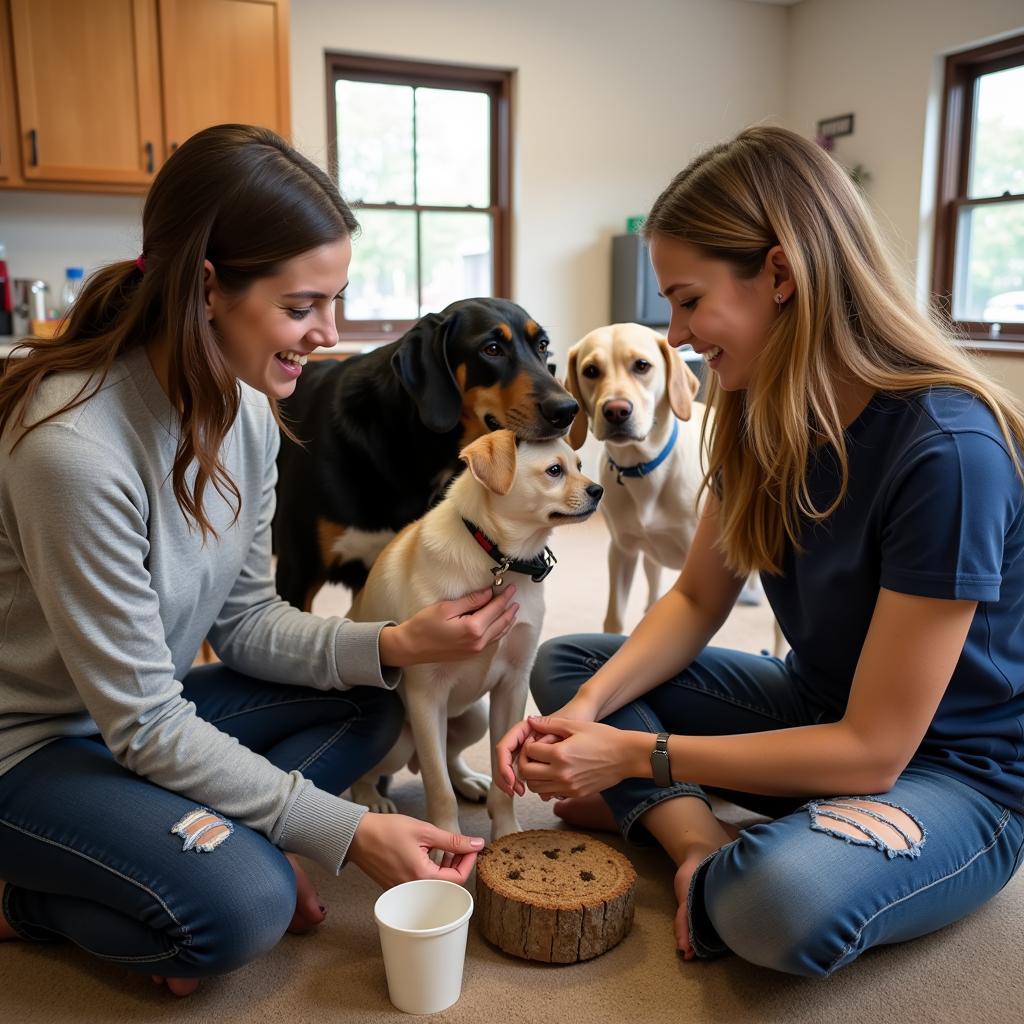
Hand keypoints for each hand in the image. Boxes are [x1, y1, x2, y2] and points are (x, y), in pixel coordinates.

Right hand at [346, 812, 483, 888]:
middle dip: (458, 865)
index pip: (458, 879)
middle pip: (447, 884)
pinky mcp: (397, 887)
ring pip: (435, 885)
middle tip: (461, 846)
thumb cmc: (387, 831)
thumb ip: (453, 840)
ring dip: (445, 868)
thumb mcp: (424, 831)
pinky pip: (421, 884)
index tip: (471, 847)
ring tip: (446, 848)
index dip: (468, 862)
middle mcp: (413, 890)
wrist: (357, 836)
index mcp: (422, 877)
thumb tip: (476, 843)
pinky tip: (430, 855)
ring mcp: (404, 891)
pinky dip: (431, 871)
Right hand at [378, 586, 518, 667]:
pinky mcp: (471, 654)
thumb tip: (488, 593)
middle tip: (514, 595)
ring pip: (499, 633)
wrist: (411, 648)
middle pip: (501, 622)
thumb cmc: (424, 626)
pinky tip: (501, 624)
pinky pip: (492, 640)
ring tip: (513, 608)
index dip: (504, 597)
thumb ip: (470, 601)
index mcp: (473, 628)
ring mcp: (475, 650)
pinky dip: (500, 630)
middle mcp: (478, 642)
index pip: (495, 609)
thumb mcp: (446, 608)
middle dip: (509, 607)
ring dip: (507, 620)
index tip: (511, 587)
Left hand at [517, 715, 642, 798]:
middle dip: (525, 762)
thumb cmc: (604, 738)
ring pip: (536, 788)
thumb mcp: (576, 726)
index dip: (528, 745)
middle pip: (527, 773)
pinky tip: (554, 773)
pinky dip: (546, 785)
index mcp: (560, 754)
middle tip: (533, 754)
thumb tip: (530, 720)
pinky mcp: (575, 794)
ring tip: (542, 764)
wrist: (626, 756)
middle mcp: (561, 774)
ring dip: (533, 776)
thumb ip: (550, 724)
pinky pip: (550, 794)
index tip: (535, 741)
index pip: (529, 752)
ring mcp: (568, 787)